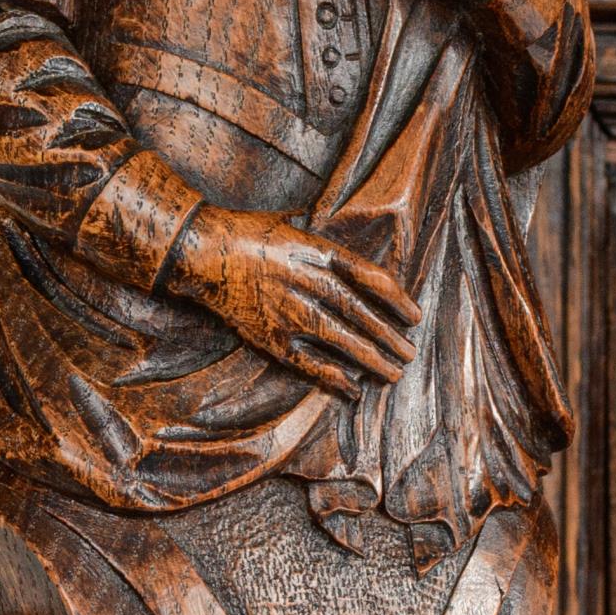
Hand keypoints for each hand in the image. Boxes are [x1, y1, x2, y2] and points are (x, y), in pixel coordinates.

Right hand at [168, 201, 416, 401]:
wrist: (201, 251)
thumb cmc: (246, 233)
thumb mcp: (293, 225)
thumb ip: (322, 244)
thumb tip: (348, 258)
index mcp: (318, 252)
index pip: (372, 277)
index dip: (398, 299)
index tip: (414, 316)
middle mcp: (309, 282)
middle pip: (362, 314)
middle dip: (390, 336)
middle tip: (410, 353)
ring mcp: (290, 312)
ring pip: (343, 340)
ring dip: (372, 359)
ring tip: (393, 373)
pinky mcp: (271, 337)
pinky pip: (309, 362)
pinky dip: (333, 378)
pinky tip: (353, 390)